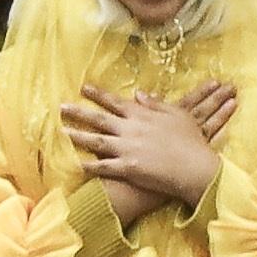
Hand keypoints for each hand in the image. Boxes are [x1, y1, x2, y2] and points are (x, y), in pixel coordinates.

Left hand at [64, 85, 219, 213]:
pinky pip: (103, 167)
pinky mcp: (127, 168)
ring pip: (96, 141)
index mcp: (142, 115)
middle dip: (78, 112)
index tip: (83, 88)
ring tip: (60, 132)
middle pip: (99, 119)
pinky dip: (89, 165)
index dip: (98, 95)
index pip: (115, 102)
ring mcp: (127, 149)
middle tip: (61, 107)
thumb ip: (156, 103)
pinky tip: (75, 163)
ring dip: (77, 136)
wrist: (196, 167)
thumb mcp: (178, 115)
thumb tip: (138, 94)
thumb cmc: (191, 140)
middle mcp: (130, 129)